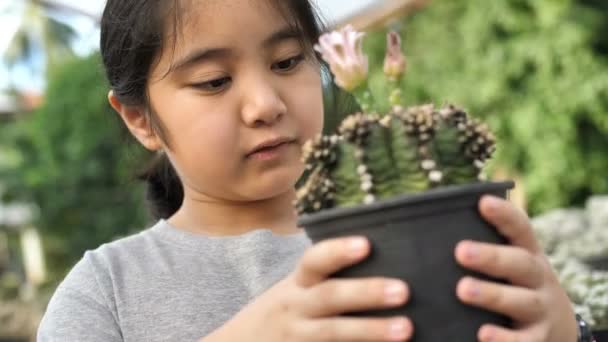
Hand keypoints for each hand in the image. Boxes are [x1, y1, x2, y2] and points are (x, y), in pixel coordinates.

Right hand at [204, 236, 412, 341]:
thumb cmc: (284, 311)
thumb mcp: (295, 290)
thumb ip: (325, 277)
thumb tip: (380, 253)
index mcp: (297, 285)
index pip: (314, 261)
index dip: (338, 252)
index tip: (366, 244)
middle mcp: (295, 308)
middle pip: (329, 297)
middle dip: (366, 292)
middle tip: (404, 290)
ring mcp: (297, 337)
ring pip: (333, 333)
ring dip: (370, 330)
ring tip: (406, 328)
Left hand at [455, 195, 577, 341]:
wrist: (555, 329)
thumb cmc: (513, 285)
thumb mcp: (508, 263)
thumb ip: (481, 245)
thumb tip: (426, 224)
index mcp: (527, 253)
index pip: (520, 228)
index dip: (504, 214)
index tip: (483, 201)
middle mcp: (538, 278)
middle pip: (520, 263)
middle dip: (491, 256)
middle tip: (461, 251)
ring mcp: (541, 309)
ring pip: (521, 300)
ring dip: (492, 295)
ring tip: (463, 290)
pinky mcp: (538, 339)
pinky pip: (524, 341)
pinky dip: (504, 340)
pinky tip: (482, 335)